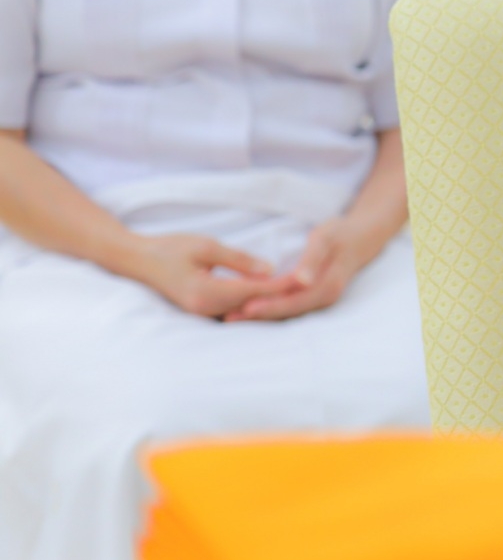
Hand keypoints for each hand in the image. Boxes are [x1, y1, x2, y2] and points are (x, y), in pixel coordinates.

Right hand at [131, 234, 296, 319]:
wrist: (137, 260)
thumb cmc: (170, 248)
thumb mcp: (206, 246)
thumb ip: (238, 259)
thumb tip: (269, 269)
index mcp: (206, 292)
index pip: (254, 290)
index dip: (281, 284)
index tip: (305, 277)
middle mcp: (204, 309)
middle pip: (252, 305)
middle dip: (280, 296)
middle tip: (308, 286)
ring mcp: (201, 314)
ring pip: (243, 311)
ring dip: (268, 302)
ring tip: (295, 291)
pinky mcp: (201, 312)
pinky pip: (233, 311)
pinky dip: (252, 303)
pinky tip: (269, 295)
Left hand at [224, 218, 379, 321]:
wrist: (361, 237)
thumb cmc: (340, 234)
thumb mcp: (326, 239)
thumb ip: (313, 259)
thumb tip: (302, 281)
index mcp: (327, 287)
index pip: (292, 302)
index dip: (268, 306)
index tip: (243, 308)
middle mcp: (324, 299)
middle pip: (287, 312)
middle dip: (258, 316)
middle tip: (227, 318)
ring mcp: (319, 300)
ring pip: (287, 312)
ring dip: (261, 315)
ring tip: (231, 316)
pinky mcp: (313, 297)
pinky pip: (289, 306)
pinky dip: (269, 308)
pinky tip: (249, 307)